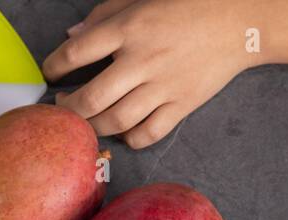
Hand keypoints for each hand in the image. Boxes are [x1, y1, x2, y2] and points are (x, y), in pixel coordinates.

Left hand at [43, 0, 252, 148]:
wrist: (237, 22)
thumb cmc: (187, 6)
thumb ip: (103, 16)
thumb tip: (71, 36)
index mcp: (129, 28)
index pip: (77, 52)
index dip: (54, 66)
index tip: (50, 74)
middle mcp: (143, 60)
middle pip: (92, 98)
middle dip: (68, 109)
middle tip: (62, 108)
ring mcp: (163, 86)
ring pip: (116, 120)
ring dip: (93, 127)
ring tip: (86, 122)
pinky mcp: (182, 105)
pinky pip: (148, 133)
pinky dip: (129, 138)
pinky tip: (122, 131)